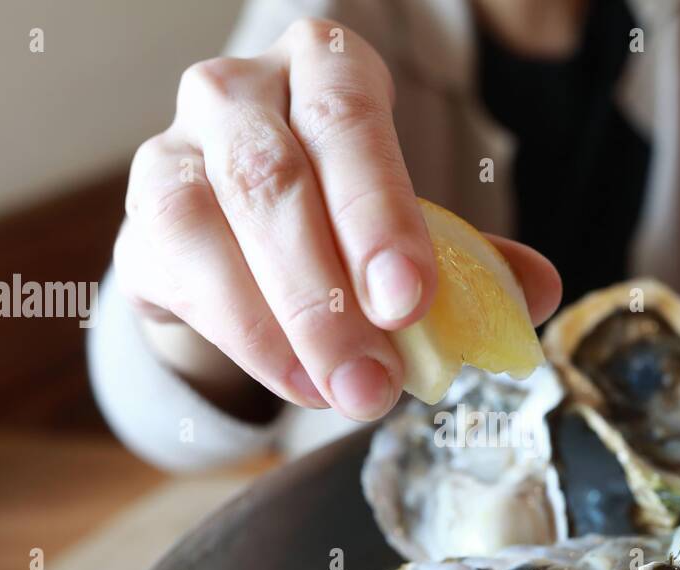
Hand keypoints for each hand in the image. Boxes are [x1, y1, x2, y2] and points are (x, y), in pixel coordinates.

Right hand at [115, 18, 561, 420]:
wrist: (239, 236)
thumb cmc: (337, 214)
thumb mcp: (406, 224)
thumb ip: (469, 256)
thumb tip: (538, 291)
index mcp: (324, 67)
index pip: (348, 119)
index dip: (378, 212)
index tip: (409, 302)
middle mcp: (240, 91)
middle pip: (274, 179)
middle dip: (329, 296)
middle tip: (376, 383)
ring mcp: (174, 147)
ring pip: (211, 224)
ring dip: (281, 326)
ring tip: (341, 393)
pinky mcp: (142, 218)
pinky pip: (182, 276)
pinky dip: (244, 340)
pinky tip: (296, 381)